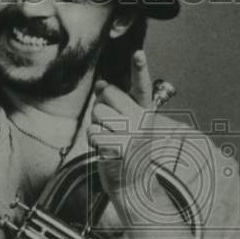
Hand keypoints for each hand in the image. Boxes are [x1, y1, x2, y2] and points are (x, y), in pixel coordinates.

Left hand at [88, 50, 178, 215]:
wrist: (133, 185)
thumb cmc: (127, 150)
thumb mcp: (126, 123)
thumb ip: (115, 102)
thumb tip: (101, 84)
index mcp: (146, 112)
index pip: (142, 85)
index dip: (139, 68)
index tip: (138, 53)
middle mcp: (142, 121)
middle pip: (109, 96)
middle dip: (101, 108)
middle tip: (110, 126)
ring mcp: (131, 135)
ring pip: (98, 114)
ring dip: (96, 127)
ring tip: (108, 139)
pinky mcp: (119, 149)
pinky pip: (93, 133)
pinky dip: (93, 141)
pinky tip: (104, 149)